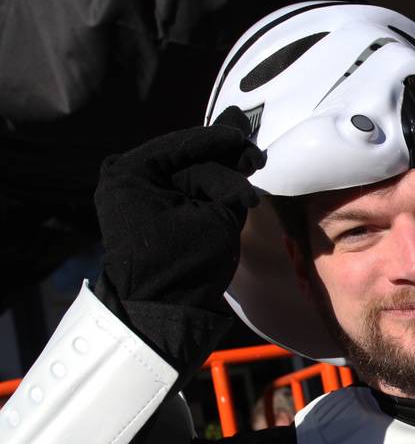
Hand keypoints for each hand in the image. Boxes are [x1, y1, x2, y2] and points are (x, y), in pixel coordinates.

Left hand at [95, 107, 264, 314]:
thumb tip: (242, 142)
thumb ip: (229, 178)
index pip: (182, 144)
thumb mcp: (214, 216)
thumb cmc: (183, 263)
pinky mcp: (154, 212)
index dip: (218, 139)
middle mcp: (130, 177)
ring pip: (191, 175)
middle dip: (225, 161)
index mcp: (131, 172)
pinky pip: (186, 192)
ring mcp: (139, 195)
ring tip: (250, 183)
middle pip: (189, 159)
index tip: (245, 133)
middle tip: (255, 160)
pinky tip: (236, 195)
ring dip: (223, 179)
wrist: (163, 311)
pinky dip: (212, 192)